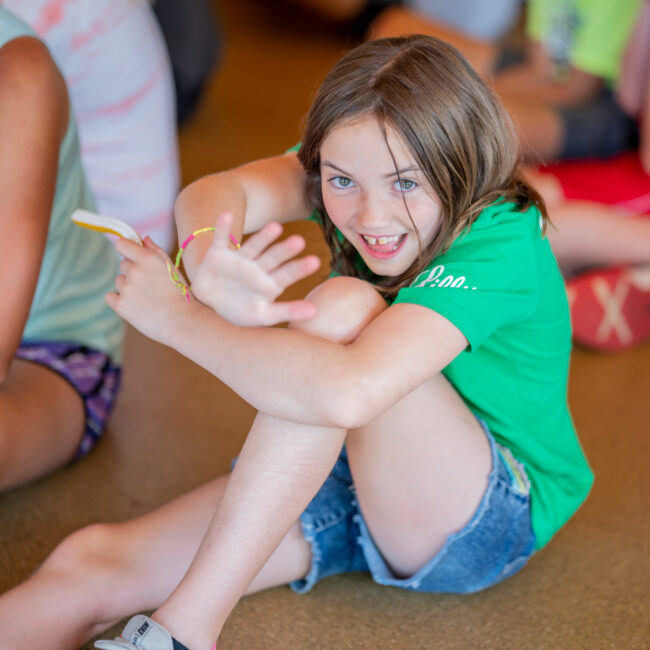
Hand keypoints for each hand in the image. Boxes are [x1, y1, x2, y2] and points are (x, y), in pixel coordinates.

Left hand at [106, 236, 202, 345]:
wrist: (182, 322)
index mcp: (147, 258)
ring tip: (147, 298)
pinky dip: (119, 300)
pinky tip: (135, 305)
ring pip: (119, 281)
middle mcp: (134, 271)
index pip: (122, 244)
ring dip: (129, 286)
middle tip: (150, 285)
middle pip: (123, 264)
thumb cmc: (181, 294)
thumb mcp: (172, 269)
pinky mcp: (120, 305)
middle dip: (134, 271)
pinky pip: (111, 297)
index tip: (131, 255)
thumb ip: (156, 251)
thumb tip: (143, 239)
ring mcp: (126, 288)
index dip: (126, 248)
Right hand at [191, 212, 320, 325]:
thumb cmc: (241, 310)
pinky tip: (227, 215)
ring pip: (253, 246)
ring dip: (263, 237)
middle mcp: (257, 267)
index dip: (300, 268)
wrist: (210, 303)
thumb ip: (288, 311)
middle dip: (284, 250)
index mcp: (270, 282)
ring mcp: (239, 259)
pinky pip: (221, 239)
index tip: (315, 262)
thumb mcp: (264, 315)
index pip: (287, 274)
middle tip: (300, 241)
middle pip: (273, 257)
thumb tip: (316, 311)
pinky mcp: (219, 254)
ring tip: (276, 227)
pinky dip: (222, 228)